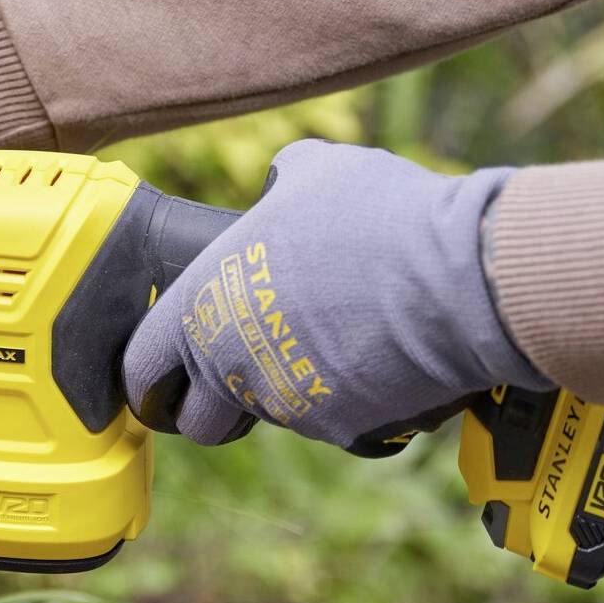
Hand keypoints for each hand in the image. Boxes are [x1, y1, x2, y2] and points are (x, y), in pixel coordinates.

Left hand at [122, 140, 549, 451]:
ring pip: (273, 417)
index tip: (167, 374)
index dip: (150, 373)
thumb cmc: (379, 215)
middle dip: (214, 408)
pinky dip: (350, 402)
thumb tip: (280, 183)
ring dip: (292, 392)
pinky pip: (334, 424)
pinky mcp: (341, 430)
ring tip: (337, 342)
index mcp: (202, 305)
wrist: (461, 277)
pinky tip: (381, 359)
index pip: (142, 366)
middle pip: (199, 420)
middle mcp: (231, 364)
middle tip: (248, 374)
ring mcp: (285, 404)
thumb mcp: (312, 172)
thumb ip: (279, 184)